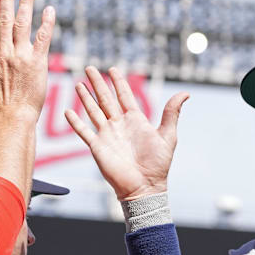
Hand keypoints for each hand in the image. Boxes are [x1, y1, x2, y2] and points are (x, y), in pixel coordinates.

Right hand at [65, 66, 188, 200]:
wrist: (144, 186)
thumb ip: (172, 113)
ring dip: (85, 97)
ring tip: (78, 83)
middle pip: (106, 99)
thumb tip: (186, 93)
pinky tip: (68, 111)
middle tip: (90, 68)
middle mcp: (119, 125)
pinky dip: (75, 122)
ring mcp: (107, 135)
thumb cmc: (158, 164)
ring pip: (93, 111)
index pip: (125, 96)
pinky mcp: (97, 146)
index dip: (118, 82)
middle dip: (98, 83)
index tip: (112, 69)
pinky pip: (84, 132)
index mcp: (136, 120)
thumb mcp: (168, 135)